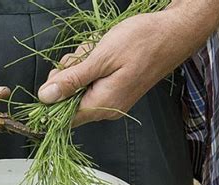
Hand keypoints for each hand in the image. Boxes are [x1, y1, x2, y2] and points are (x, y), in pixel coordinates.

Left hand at [37, 8, 210, 126]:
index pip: (63, 118)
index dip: (52, 98)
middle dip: (68, 75)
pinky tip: (102, 52)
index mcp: (102, 105)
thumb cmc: (141, 42)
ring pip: (79, 88)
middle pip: (68, 101)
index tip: (57, 76)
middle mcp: (106, 108)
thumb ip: (72, 80)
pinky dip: (91, 65)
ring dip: (80, 66)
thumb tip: (45, 97)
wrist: (173, 33)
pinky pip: (92, 81)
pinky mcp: (115, 90)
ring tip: (97, 51)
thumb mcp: (101, 58)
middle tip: (82, 57)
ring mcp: (112, 100)